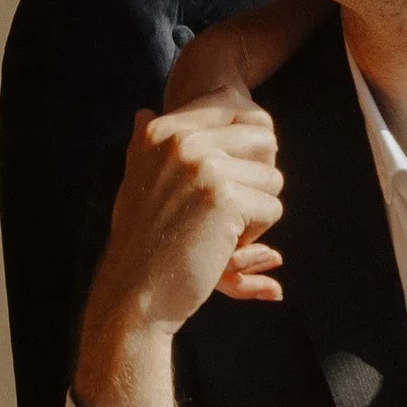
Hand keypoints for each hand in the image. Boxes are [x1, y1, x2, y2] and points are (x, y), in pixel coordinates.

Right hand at [162, 7, 317, 301]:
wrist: (134, 294)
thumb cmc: (142, 243)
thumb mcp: (136, 184)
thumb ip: (147, 147)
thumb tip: (144, 112)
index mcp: (161, 132)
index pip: (239, 112)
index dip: (245, 154)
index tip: (214, 187)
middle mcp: (181, 140)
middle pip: (264, 139)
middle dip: (254, 181)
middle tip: (217, 212)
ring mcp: (202, 166)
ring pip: (273, 178)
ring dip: (254, 212)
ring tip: (212, 230)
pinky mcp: (224, 196)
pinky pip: (272, 208)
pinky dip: (255, 236)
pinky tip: (217, 246)